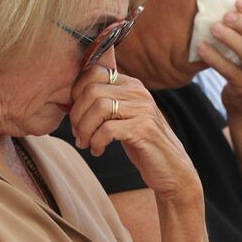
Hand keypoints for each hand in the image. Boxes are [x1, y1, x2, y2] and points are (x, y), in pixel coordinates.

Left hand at [70, 66, 201, 200]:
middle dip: (77, 115)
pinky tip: (98, 151)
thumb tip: (70, 101)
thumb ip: (106, 103)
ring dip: (85, 129)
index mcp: (131, 85)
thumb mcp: (124, 117)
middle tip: (78, 134)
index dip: (76, 92)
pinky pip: (108, 129)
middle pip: (92, 90)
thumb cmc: (142, 144)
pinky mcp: (144, 130)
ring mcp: (143, 110)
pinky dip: (97, 142)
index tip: (76, 114)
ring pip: (99, 107)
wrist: (172, 169)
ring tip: (86, 143)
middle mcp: (138, 92)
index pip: (95, 72)